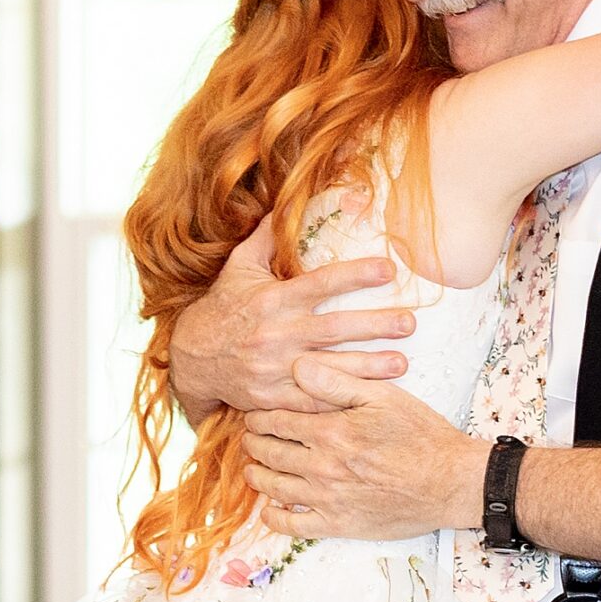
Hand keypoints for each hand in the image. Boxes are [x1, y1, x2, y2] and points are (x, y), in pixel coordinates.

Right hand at [167, 214, 421, 421]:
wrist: (191, 358)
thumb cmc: (223, 307)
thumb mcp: (239, 267)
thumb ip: (267, 237)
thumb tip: (289, 199)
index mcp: (272, 299)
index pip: (319, 283)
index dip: (354, 275)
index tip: (388, 269)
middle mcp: (275, 333)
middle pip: (334, 329)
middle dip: (374, 326)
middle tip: (410, 322)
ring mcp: (274, 369)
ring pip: (329, 369)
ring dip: (368, 368)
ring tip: (402, 364)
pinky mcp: (272, 397)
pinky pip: (310, 401)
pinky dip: (338, 400)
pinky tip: (368, 398)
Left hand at [242, 358, 488, 540]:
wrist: (450, 482)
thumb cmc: (421, 436)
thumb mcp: (383, 396)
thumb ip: (337, 380)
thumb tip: (297, 365)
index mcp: (331, 431)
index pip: (278, 420)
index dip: (260, 416)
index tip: (254, 414)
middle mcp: (323, 466)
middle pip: (271, 452)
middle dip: (254, 443)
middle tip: (248, 438)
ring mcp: (328, 498)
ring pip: (275, 486)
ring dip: (257, 475)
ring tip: (252, 468)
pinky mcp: (338, 524)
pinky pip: (293, 526)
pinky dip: (274, 517)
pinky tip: (269, 508)